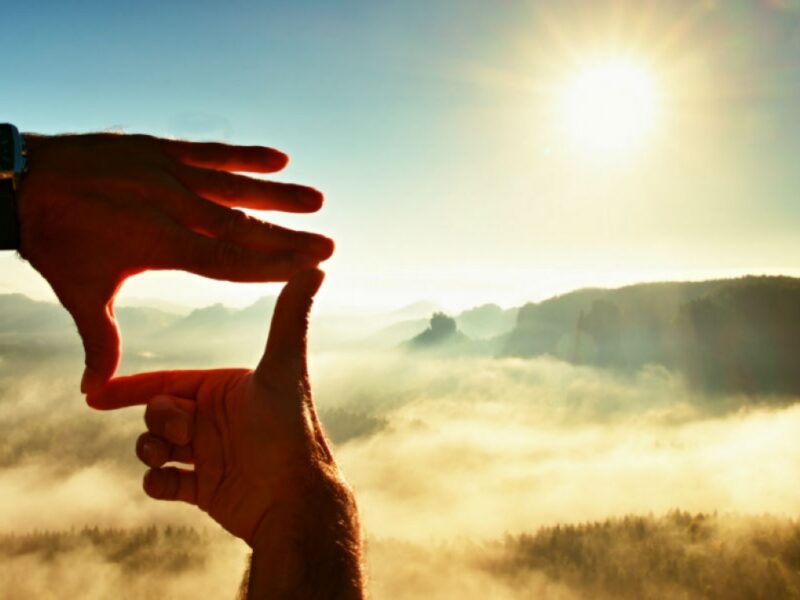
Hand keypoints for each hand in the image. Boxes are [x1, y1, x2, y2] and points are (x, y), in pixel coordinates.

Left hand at [17, 133, 334, 391]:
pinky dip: (245, 157)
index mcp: (160, 245)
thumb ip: (99, 339)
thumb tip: (94, 391)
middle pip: (242, 226)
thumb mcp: (79, 293)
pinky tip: (278, 158)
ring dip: (278, 194)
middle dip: (288, 236)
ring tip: (317, 199)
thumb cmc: (56, 242)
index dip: (271, 266)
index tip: (309, 268)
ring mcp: (169, 174)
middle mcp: (173, 207)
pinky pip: (210, 153)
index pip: (228, 261)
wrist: (23, 181)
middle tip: (329, 240)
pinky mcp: (160, 150)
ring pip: (234, 186)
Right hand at [87, 270, 363, 597]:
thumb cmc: (289, 431)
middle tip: (183, 430)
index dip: (132, 386)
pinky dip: (157, 482)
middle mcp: (215, 419)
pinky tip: (171, 482)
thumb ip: (289, 318)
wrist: (295, 499)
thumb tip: (317, 266)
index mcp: (225, 389)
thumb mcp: (284, 369)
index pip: (168, 380)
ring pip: (154, 446)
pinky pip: (162, 483)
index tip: (96, 393)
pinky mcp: (205, 489)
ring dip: (151, 450)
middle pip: (158, 412)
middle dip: (159, 420)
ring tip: (169, 455)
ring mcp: (208, 454)